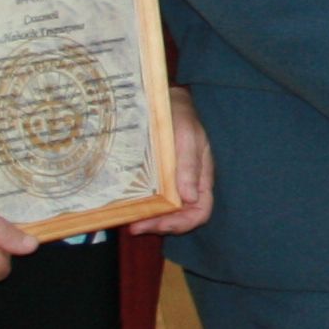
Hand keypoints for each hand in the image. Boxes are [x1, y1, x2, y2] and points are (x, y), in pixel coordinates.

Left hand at [141, 88, 215, 236]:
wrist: (165, 102)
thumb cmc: (180, 117)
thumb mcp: (187, 136)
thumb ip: (189, 165)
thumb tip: (190, 198)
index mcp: (201, 178)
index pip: (201, 212)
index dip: (183, 223)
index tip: (160, 223)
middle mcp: (187, 186)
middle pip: (179, 218)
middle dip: (159, 225)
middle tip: (136, 226)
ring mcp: (171, 184)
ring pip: (164, 213)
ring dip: (148, 220)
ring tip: (128, 221)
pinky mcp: (156, 179)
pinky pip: (152, 200)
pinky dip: (141, 207)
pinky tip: (127, 207)